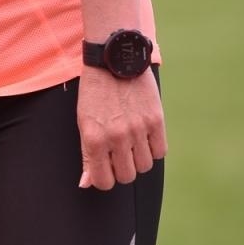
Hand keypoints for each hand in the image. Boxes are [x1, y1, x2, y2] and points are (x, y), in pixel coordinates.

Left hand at [76, 67, 166, 190]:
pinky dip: (153, 149)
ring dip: (138, 159)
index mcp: (93, 139)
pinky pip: (160, 152)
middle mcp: (116, 137)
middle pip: (127, 177)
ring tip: (132, 143)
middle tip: (119, 155)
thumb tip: (86, 183)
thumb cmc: (95, 92)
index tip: (106, 170)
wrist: (114, 61)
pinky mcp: (156, 120)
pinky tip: (145, 137)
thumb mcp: (83, 122)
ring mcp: (138, 129)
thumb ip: (87, 154)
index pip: (103, 181)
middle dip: (122, 170)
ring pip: (144, 166)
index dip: (104, 180)